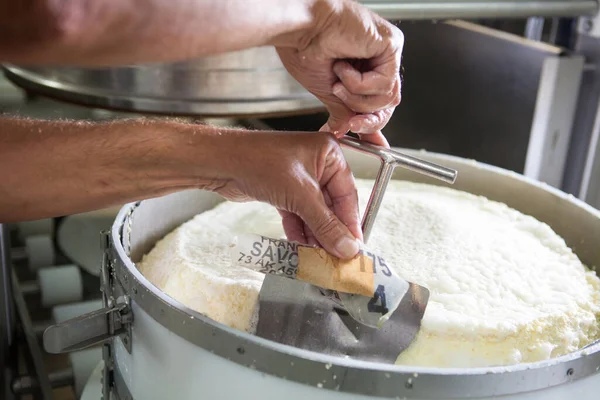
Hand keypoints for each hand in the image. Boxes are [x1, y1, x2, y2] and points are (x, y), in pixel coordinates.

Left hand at [216, 131, 361, 258]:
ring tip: (320, 256)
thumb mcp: (300, 195)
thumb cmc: (260, 162)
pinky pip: (297, 213)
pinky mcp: (283, 190)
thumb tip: (347, 247)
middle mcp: (316, 163)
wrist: (221, 163)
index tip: (355, 246)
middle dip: (331, 231)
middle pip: (331, 205)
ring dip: (315, 234)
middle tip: (337, 256)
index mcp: (328, 153)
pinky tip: (301, 247)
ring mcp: (298, 177)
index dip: (351, 222)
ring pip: (313, 212)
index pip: (348, 193)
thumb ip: (326, 224)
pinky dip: (299, 230)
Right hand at [276, 0, 402, 145]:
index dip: (371, 123)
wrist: (300, 30)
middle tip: (350, 121)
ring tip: (338, 82)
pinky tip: (343, 67)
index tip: (357, 132)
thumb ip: (342, 110)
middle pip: (388, 102)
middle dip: (367, 116)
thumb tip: (342, 129)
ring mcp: (387, 51)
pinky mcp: (391, 44)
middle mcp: (379, 58)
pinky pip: (385, 82)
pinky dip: (359, 84)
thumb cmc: (305, 49)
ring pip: (388, 97)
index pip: (380, 103)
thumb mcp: (327, 91)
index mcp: (365, 66)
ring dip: (357, 97)